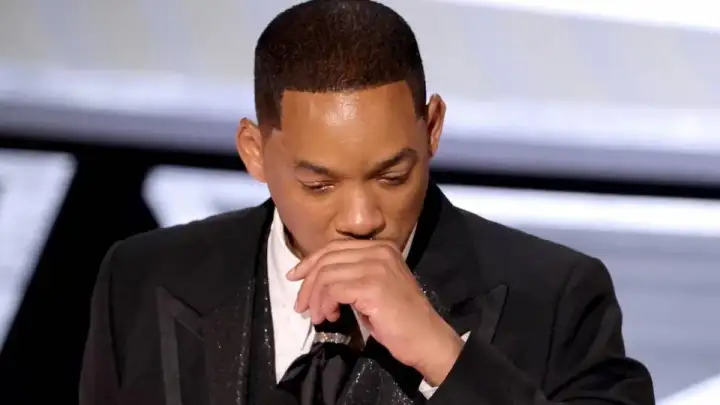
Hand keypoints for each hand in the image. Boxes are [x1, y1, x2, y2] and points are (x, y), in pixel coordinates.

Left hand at [287, 240, 462, 385]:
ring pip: (327, 274)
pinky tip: (330, 317)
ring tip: (318, 316)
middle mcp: (379, 251)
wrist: (426, 338)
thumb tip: (318, 279)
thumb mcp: (375, 286)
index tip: (295, 277)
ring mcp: (376, 266)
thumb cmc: (400, 319)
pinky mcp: (371, 286)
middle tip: (302, 305)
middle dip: (308, 283)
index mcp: (381, 247)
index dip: (310, 261)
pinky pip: (333, 289)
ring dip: (316, 298)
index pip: (335, 246)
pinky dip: (325, 304)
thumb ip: (353, 274)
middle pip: (328, 258)